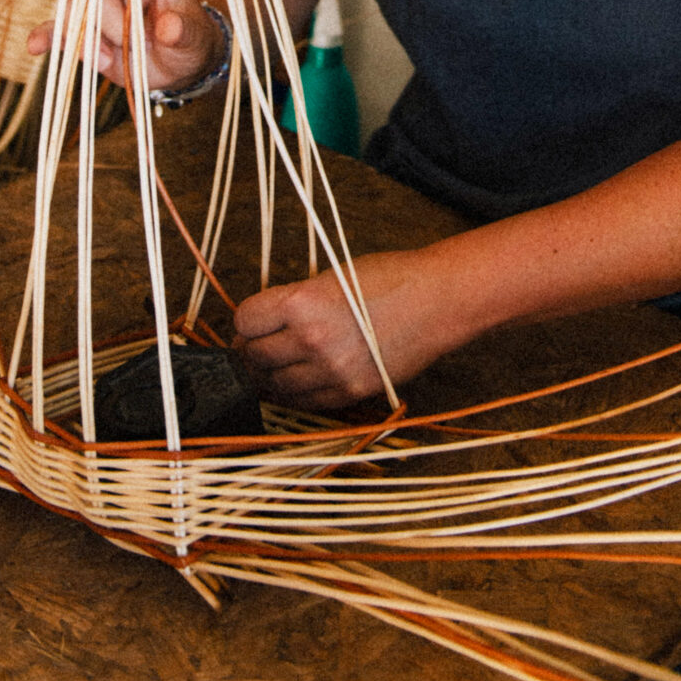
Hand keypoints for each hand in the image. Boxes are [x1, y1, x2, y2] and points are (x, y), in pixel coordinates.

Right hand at [26, 0, 222, 94]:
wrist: (178, 63)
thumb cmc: (189, 37)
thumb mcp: (196, 35)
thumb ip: (184, 30)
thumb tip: (169, 28)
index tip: (136, 3)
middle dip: (110, 19)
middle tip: (135, 40)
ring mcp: (96, 8)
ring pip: (74, 11)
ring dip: (89, 39)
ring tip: (109, 59)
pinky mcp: (82, 34)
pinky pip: (57, 30)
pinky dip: (48, 36)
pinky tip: (37, 46)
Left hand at [233, 249, 458, 410]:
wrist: (435, 301)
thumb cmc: (387, 279)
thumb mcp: (330, 278)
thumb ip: (293, 303)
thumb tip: (261, 325)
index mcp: (302, 303)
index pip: (245, 321)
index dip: (244, 322)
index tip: (250, 323)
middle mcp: (311, 340)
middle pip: (255, 356)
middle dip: (251, 350)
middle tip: (256, 345)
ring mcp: (330, 371)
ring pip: (275, 385)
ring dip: (269, 375)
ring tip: (275, 364)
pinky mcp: (349, 393)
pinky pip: (304, 402)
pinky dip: (294, 393)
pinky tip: (298, 380)